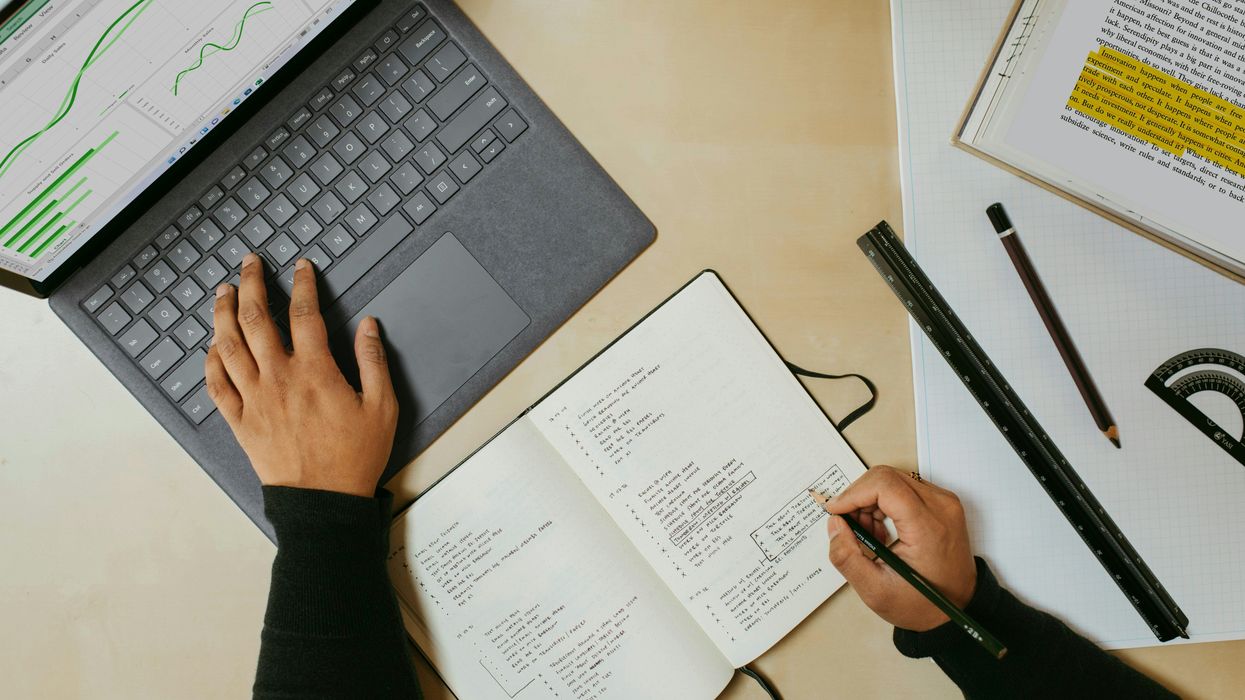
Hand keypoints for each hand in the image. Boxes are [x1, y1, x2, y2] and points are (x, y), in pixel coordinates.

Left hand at [205, 253, 398, 497]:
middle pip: (257, 319)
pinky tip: (212, 346)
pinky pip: (216, 385)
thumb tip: (369, 325)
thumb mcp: (382, 407)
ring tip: (223, 292)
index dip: (302, 284)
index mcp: (315, 372)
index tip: (300, 267)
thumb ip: (373, 361)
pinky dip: (210, 361)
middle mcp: (279, 379)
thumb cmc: (355, 458)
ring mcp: (254, 400)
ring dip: (223, 313)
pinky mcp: (241, 422)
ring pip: (228, 346)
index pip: (305, 313)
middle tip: (249, 263)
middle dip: (252, 284)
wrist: (324, 503)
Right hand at [821, 465, 976, 630]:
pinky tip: (882, 529)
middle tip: (850, 527)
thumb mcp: (875, 591)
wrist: (957, 607)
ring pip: (892, 479)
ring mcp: (944, 502)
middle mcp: (941, 506)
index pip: (884, 485)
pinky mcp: (942, 502)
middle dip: (858, 498)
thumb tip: (835, 524)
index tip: (835, 511)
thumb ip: (846, 557)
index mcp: (928, 527)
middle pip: (886, 477)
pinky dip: (883, 502)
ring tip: (869, 534)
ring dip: (870, 501)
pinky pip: (903, 486)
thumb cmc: (924, 603)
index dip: (853, 494)